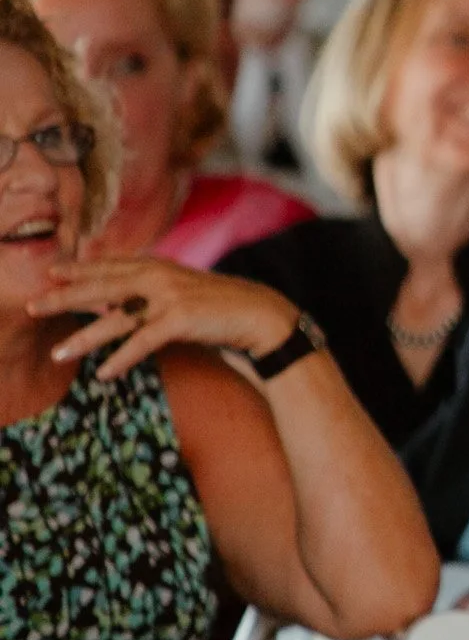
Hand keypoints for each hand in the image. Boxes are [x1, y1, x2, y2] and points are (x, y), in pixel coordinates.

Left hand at [29, 258, 298, 382]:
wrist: (263, 316)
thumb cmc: (222, 309)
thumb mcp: (182, 293)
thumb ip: (150, 294)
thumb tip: (113, 306)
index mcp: (161, 266)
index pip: (111, 266)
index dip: (79, 268)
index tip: (51, 273)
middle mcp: (161, 276)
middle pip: (103, 286)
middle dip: (65, 297)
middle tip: (34, 305)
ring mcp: (170, 297)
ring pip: (116, 318)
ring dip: (84, 337)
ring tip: (59, 353)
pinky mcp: (181, 319)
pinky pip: (142, 342)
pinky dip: (121, 358)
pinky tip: (104, 373)